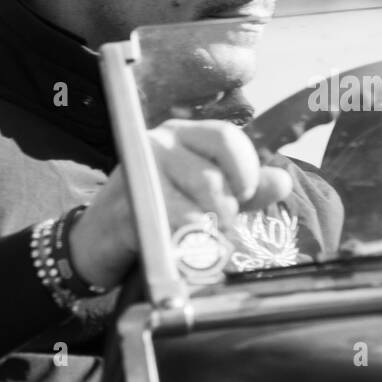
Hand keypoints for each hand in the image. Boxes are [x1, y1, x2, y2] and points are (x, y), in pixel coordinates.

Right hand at [67, 120, 291, 287]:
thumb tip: (282, 180)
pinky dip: (190, 243)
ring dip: (209, 230)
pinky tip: (183, 247)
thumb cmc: (158, 213)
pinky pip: (177, 225)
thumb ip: (245, 189)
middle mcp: (159, 144)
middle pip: (214, 176)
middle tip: (219, 227)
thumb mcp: (207, 196)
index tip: (246, 194)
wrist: (99, 240)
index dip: (245, 168)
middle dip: (226, 211)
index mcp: (182, 134)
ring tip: (200, 238)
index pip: (227, 137)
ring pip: (198, 203)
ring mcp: (142, 172)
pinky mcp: (131, 204)